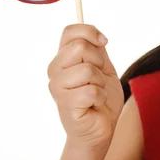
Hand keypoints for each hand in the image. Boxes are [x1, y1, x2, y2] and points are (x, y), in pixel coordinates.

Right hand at [47, 24, 123, 150]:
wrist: (101, 128)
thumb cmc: (101, 98)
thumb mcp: (103, 68)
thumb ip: (97, 50)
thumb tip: (97, 35)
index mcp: (63, 58)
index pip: (69, 31)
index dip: (90, 32)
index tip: (104, 42)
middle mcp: (55, 70)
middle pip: (80, 47)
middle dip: (99, 62)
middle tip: (98, 79)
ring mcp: (57, 88)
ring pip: (88, 70)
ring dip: (100, 83)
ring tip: (95, 94)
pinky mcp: (65, 104)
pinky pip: (92, 91)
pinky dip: (100, 98)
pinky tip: (94, 106)